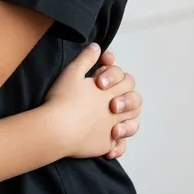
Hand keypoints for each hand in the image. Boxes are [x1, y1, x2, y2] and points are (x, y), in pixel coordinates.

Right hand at [43, 44, 141, 159]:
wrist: (57, 129)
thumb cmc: (63, 98)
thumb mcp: (72, 72)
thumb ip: (86, 59)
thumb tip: (97, 47)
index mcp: (109, 91)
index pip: (126, 80)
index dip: (115, 76)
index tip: (98, 80)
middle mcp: (115, 110)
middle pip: (135, 101)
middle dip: (127, 97)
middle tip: (110, 99)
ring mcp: (112, 129)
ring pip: (133, 123)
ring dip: (127, 119)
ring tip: (114, 119)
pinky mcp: (105, 145)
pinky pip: (120, 146)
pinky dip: (118, 144)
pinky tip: (109, 142)